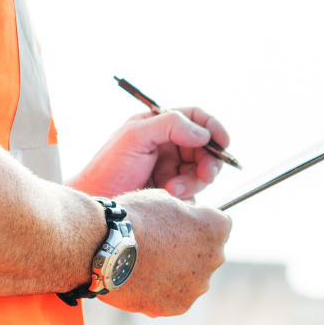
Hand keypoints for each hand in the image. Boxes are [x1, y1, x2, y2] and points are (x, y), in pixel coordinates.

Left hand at [70, 107, 228, 199]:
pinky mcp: (171, 191)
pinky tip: (168, 199)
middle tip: (204, 175)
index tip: (223, 142)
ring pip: (201, 170)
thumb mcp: (135, 137)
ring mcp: (170, 168)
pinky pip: (194, 191)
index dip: (212, 127)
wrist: (99, 207)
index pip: (195, 117)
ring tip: (172, 191)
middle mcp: (166, 144)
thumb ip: (169, 125)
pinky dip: (187, 195)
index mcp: (157, 125)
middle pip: (204, 146)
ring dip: (193, 181)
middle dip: (207, 161)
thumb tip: (203, 133)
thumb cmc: (108, 169)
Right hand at [99, 189, 230, 317]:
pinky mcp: (179, 306)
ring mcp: (198, 285)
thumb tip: (183, 218)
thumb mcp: (164, 199)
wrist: (106, 248)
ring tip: (147, 266)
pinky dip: (162, 292)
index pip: (219, 225)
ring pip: (192, 279)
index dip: (197, 223)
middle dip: (190, 251)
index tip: (178, 225)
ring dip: (177, 274)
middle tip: (160, 247)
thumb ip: (183, 212)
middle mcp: (216, 257)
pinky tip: (142, 281)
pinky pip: (175, 298)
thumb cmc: (133, 217)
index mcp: (216, 227)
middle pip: (208, 254)